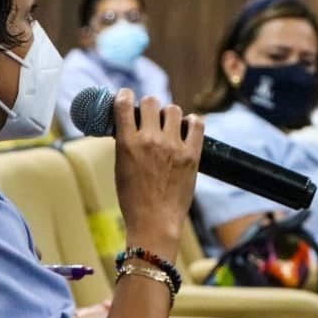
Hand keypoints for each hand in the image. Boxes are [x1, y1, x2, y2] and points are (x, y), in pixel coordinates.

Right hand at [113, 90, 204, 259]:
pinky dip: (192, 122)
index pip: (125, 104)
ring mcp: (173, 146)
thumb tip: (133, 126)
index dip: (125, 96)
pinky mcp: (192, 154)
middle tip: (151, 117)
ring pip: (173, 109)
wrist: (155, 222)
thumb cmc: (134, 200)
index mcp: (128, 143)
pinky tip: (187, 127)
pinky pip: (197, 123)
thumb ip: (127, 144)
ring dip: (169, 114)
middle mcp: (150, 140)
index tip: (127, 96)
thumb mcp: (120, 167)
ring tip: (169, 126)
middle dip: (149, 106)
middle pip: (151, 102)